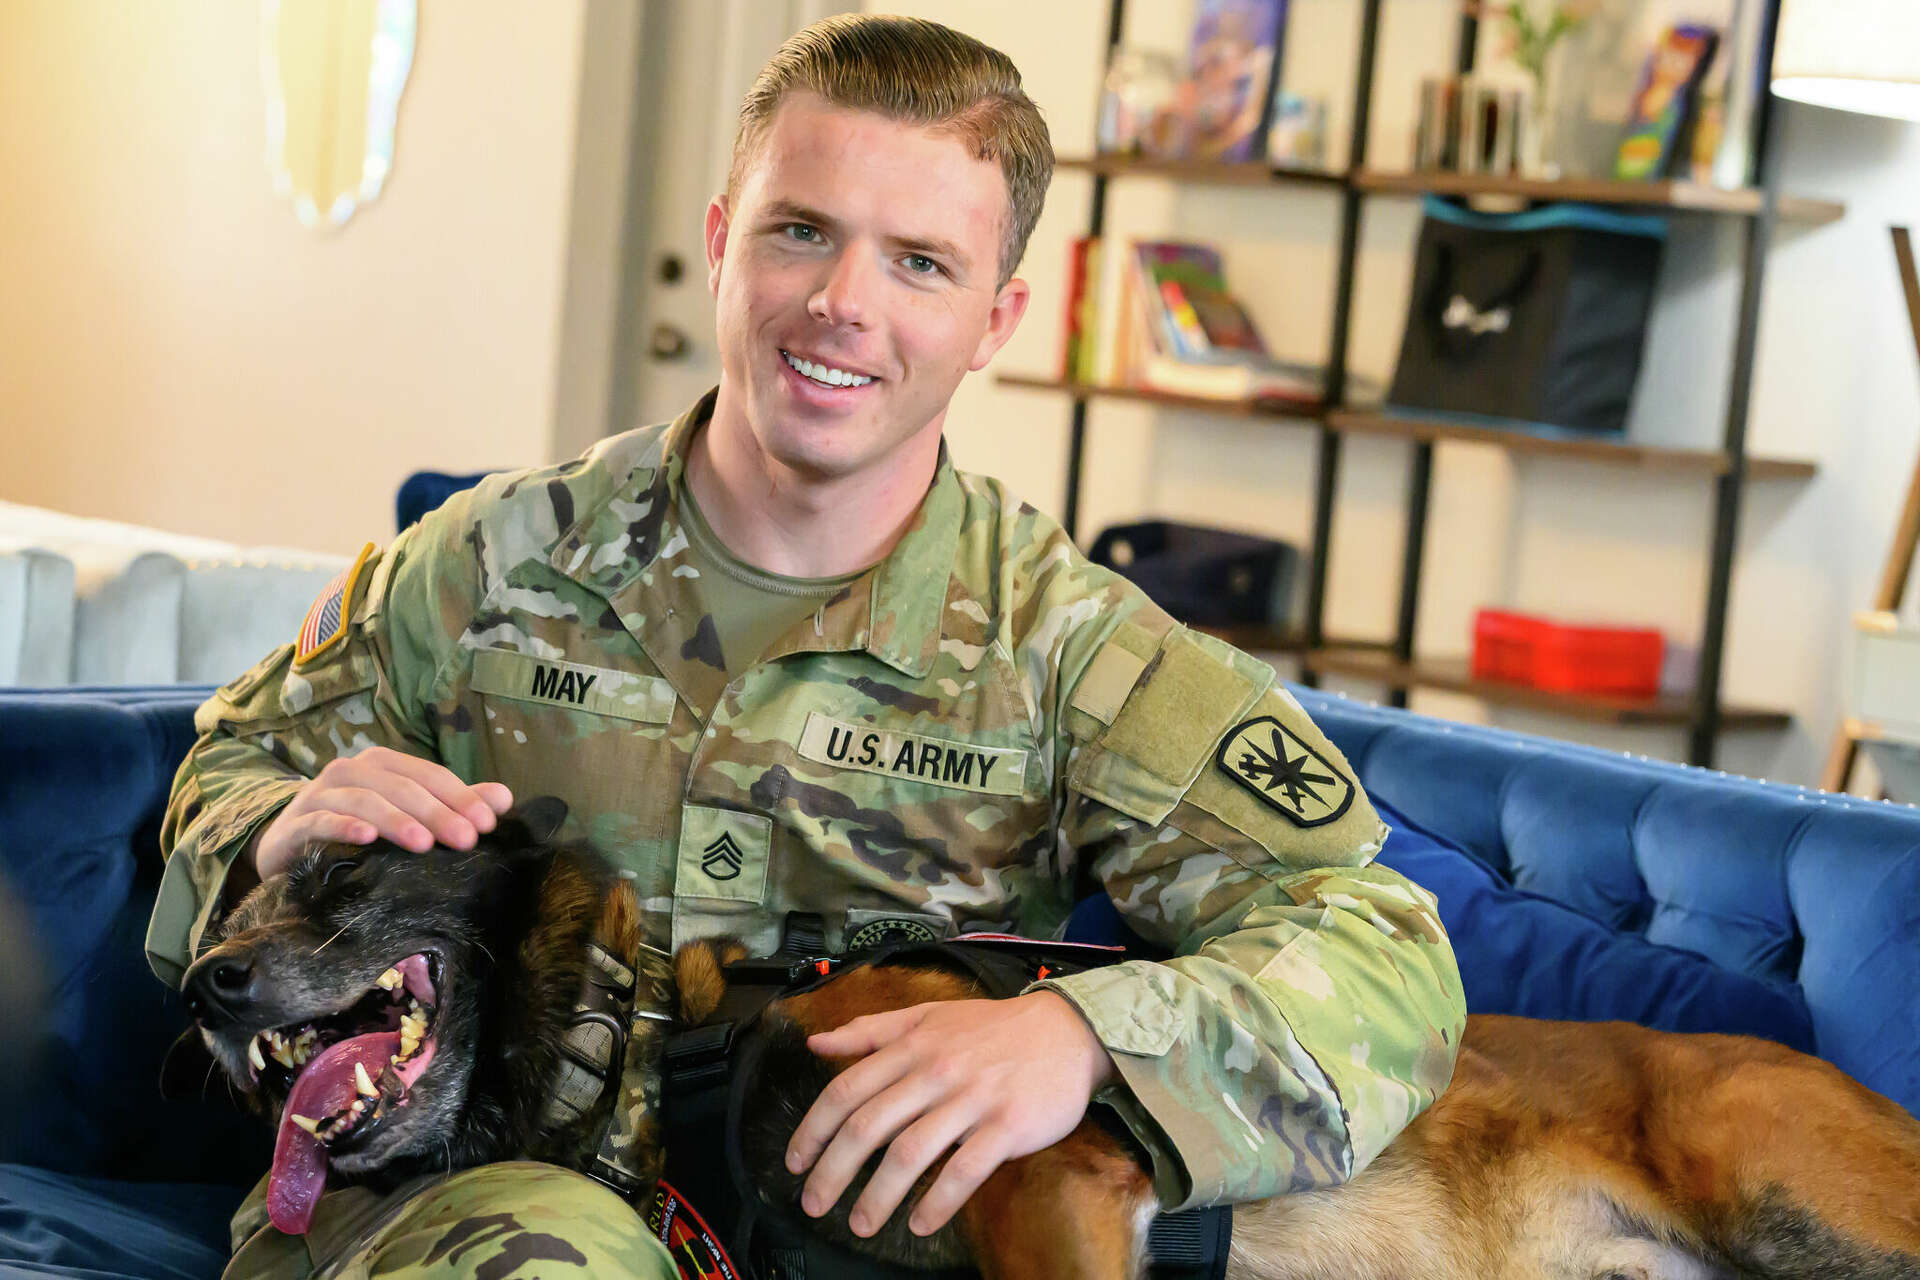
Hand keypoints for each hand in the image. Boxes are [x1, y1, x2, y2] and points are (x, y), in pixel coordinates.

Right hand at [253, 747, 513, 881]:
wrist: (286, 846)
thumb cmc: (355, 828)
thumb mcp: (405, 814)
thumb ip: (452, 804)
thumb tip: (504, 798)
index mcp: (383, 764)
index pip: (430, 776)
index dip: (461, 797)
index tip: (488, 825)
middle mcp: (352, 771)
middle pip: (403, 788)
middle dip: (438, 812)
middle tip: (466, 840)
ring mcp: (320, 794)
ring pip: (365, 801)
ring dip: (396, 820)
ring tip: (424, 844)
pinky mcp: (296, 823)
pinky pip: (322, 821)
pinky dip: (344, 827)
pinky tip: (366, 839)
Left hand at [785, 990, 1114, 1237]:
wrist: (1067, 1031)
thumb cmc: (993, 1028)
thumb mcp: (929, 1015)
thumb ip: (872, 1031)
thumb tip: (817, 1042)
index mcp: (913, 1046)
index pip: (848, 1089)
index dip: (814, 1129)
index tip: (796, 1162)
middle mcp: (936, 1072)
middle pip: (869, 1127)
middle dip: (833, 1171)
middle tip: (813, 1203)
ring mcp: (972, 1100)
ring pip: (910, 1153)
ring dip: (878, 1196)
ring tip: (860, 1223)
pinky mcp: (1007, 1126)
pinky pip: (964, 1170)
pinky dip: (937, 1201)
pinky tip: (919, 1222)